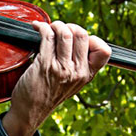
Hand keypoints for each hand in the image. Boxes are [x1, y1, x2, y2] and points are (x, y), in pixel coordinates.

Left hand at [0, 20, 110, 135]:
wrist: (30, 110)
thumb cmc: (48, 94)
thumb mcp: (73, 83)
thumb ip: (79, 65)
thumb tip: (77, 37)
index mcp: (87, 75)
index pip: (104, 50)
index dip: (92, 38)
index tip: (78, 39)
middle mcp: (77, 72)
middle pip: (82, 34)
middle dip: (70, 26)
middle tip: (59, 30)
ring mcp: (62, 68)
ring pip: (65, 33)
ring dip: (55, 25)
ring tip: (49, 28)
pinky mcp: (45, 65)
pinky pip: (47, 36)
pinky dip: (42, 27)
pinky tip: (38, 28)